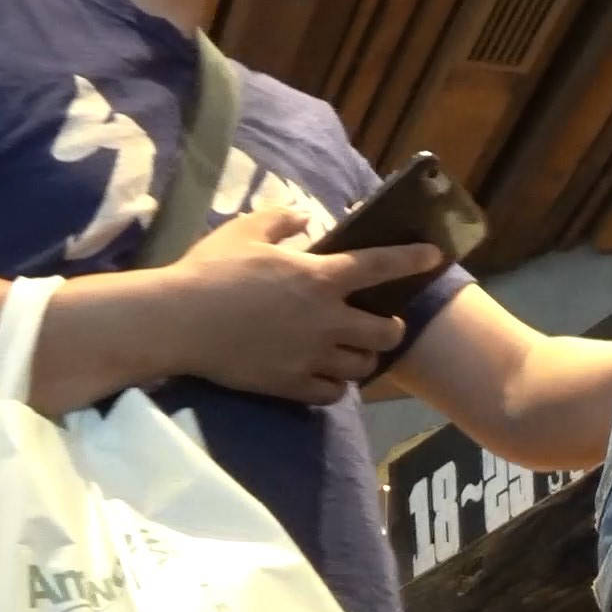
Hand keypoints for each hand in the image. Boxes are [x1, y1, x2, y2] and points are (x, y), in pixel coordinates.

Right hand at [160, 205, 443, 407]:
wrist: (177, 321)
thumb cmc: (210, 270)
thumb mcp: (245, 231)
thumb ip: (281, 221)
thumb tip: (304, 216)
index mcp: (319, 277)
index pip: (380, 266)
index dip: (412, 259)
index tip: (434, 256)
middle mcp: (326, 320)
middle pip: (385, 332)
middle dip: (391, 328)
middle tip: (382, 325)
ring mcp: (311, 357)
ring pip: (362, 368)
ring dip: (364, 359)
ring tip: (355, 354)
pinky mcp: (291, 386)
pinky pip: (332, 394)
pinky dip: (335, 387)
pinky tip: (327, 379)